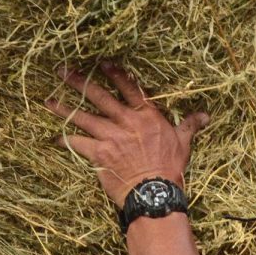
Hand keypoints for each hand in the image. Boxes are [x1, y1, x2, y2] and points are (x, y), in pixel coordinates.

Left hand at [45, 62, 208, 207]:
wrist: (154, 191)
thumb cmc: (170, 168)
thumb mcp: (183, 143)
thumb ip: (189, 125)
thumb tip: (206, 116)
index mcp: (146, 115)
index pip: (129, 87)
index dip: (115, 74)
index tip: (102, 63)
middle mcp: (125, 121)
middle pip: (99, 96)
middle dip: (79, 82)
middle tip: (63, 70)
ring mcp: (110, 136)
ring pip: (82, 116)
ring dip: (64, 108)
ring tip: (49, 100)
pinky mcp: (98, 153)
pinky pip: (76, 144)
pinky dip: (64, 141)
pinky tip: (54, 138)